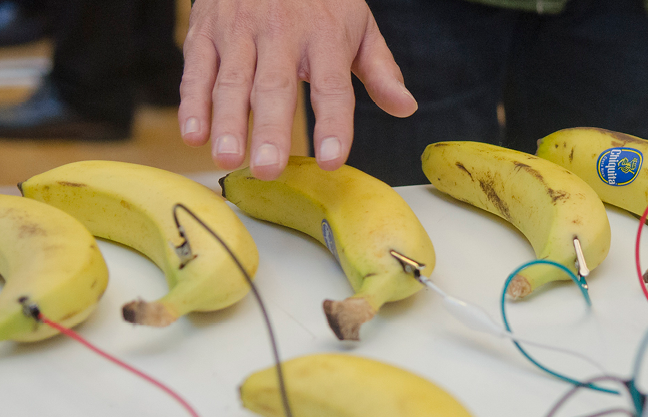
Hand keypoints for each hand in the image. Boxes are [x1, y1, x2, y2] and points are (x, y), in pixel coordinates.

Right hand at [179, 0, 417, 179]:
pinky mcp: (206, 32)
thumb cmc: (320, 1)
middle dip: (271, 129)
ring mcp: (240, 31)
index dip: (333, 125)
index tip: (333, 160)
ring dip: (228, 122)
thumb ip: (378, 69)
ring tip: (228, 159)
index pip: (332, 86)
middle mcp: (281, 33)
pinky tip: (194, 134)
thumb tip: (405, 107)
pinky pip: (197, 69)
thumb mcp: (358, 25)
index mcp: (325, 36)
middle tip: (269, 169)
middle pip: (276, 87)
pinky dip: (193, 103)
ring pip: (232, 81)